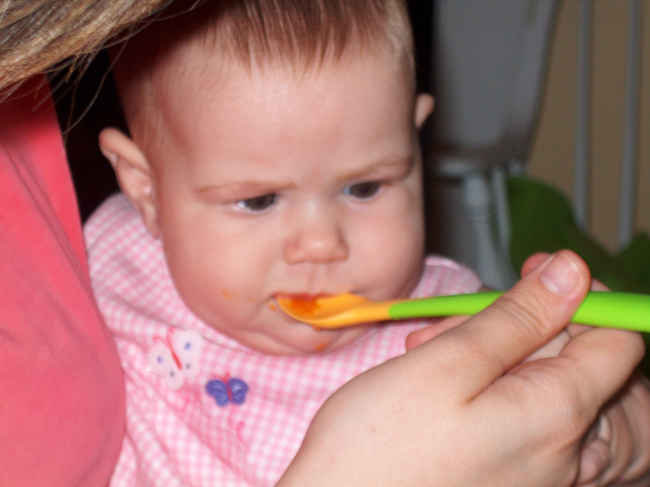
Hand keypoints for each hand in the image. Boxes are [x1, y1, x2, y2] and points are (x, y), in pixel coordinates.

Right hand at [278, 251, 642, 485]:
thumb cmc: (377, 446)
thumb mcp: (448, 363)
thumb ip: (518, 318)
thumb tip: (572, 273)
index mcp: (556, 415)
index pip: (619, 339)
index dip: (582, 296)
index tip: (533, 278)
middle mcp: (560, 451)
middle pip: (572, 358)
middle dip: (518, 326)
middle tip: (452, 326)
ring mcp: (534, 470)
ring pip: (536, 383)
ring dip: (490, 354)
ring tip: (432, 356)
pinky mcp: (505, 476)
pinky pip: (514, 415)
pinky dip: (482, 388)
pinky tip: (437, 386)